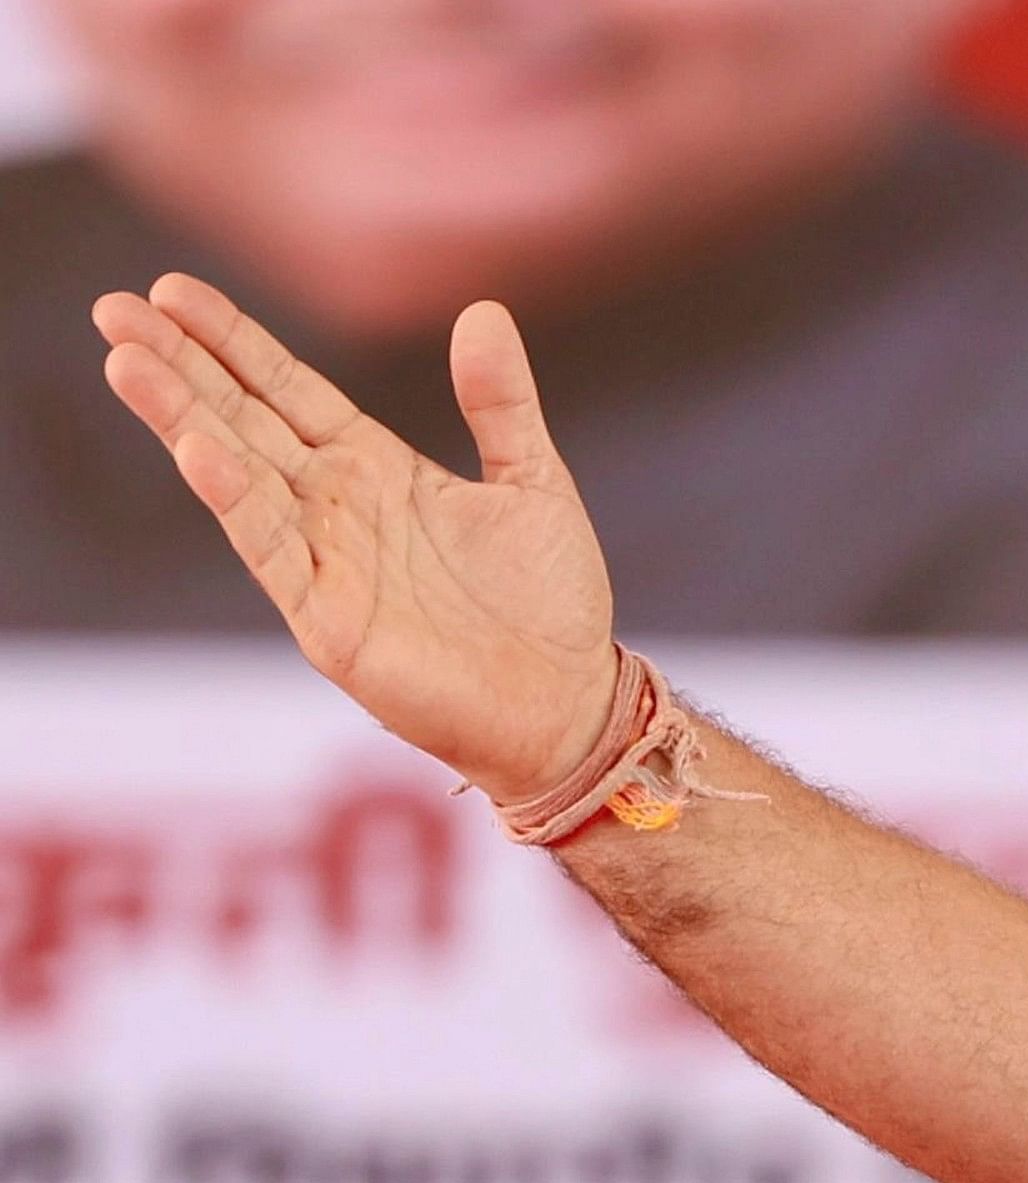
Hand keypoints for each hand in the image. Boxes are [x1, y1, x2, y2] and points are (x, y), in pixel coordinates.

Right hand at [93, 273, 619, 797]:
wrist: (569, 702)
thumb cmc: (549, 600)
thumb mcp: (532, 480)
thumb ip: (501, 401)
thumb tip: (484, 310)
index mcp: (375, 467)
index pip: (285, 390)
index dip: (232, 341)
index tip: (172, 289)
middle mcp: (336, 506)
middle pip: (243, 420)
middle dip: (179, 365)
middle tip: (112, 306)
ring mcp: (325, 560)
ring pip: (240, 474)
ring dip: (182, 419)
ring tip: (128, 361)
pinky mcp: (329, 618)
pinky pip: (274, 550)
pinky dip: (237, 500)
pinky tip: (196, 451)